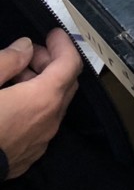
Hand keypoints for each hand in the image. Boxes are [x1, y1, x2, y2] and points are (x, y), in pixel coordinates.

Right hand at [0, 30, 81, 178]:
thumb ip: (7, 61)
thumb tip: (25, 47)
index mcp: (42, 99)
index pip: (70, 64)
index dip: (64, 45)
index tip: (53, 33)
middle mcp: (49, 121)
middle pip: (65, 83)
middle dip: (51, 63)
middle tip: (28, 53)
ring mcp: (41, 142)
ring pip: (53, 105)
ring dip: (41, 85)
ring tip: (13, 76)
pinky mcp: (28, 156)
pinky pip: (40, 123)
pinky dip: (34, 106)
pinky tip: (10, 103)